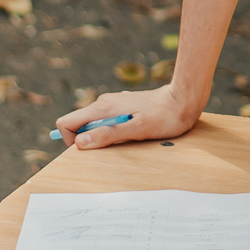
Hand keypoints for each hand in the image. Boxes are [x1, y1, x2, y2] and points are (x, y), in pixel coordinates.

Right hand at [52, 81, 203, 150]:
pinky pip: (107, 121)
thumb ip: (108, 135)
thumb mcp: (137, 130)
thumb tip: (80, 143)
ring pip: (94, 124)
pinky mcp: (123, 107)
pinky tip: (134, 132)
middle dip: (89, 140)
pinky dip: (114, 131)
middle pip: (79, 125)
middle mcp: (103, 104)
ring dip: (103, 136)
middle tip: (114, 146)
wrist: (183, 99)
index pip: (66, 122)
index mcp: (102, 108)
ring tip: (128, 138)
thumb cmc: (164, 117)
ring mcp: (113, 104)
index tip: (89, 150)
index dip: (70, 140)